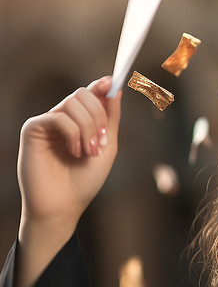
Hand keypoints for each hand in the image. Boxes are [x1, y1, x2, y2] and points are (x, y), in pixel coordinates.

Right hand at [17, 76, 121, 233]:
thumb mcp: (107, 147)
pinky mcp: (33, 129)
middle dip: (99, 116)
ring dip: (88, 127)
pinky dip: (73, 133)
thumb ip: (111, 119)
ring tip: (88, 151)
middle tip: (102, 140)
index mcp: (80, 122)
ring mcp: (47, 122)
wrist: (64, 205)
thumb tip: (115, 88)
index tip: (113, 81)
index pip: (90, 94)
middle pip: (83, 94)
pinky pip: (58, 116)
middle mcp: (63, 118)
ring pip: (73, 103)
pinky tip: (75, 151)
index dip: (101, 85)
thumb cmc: (84, 180)